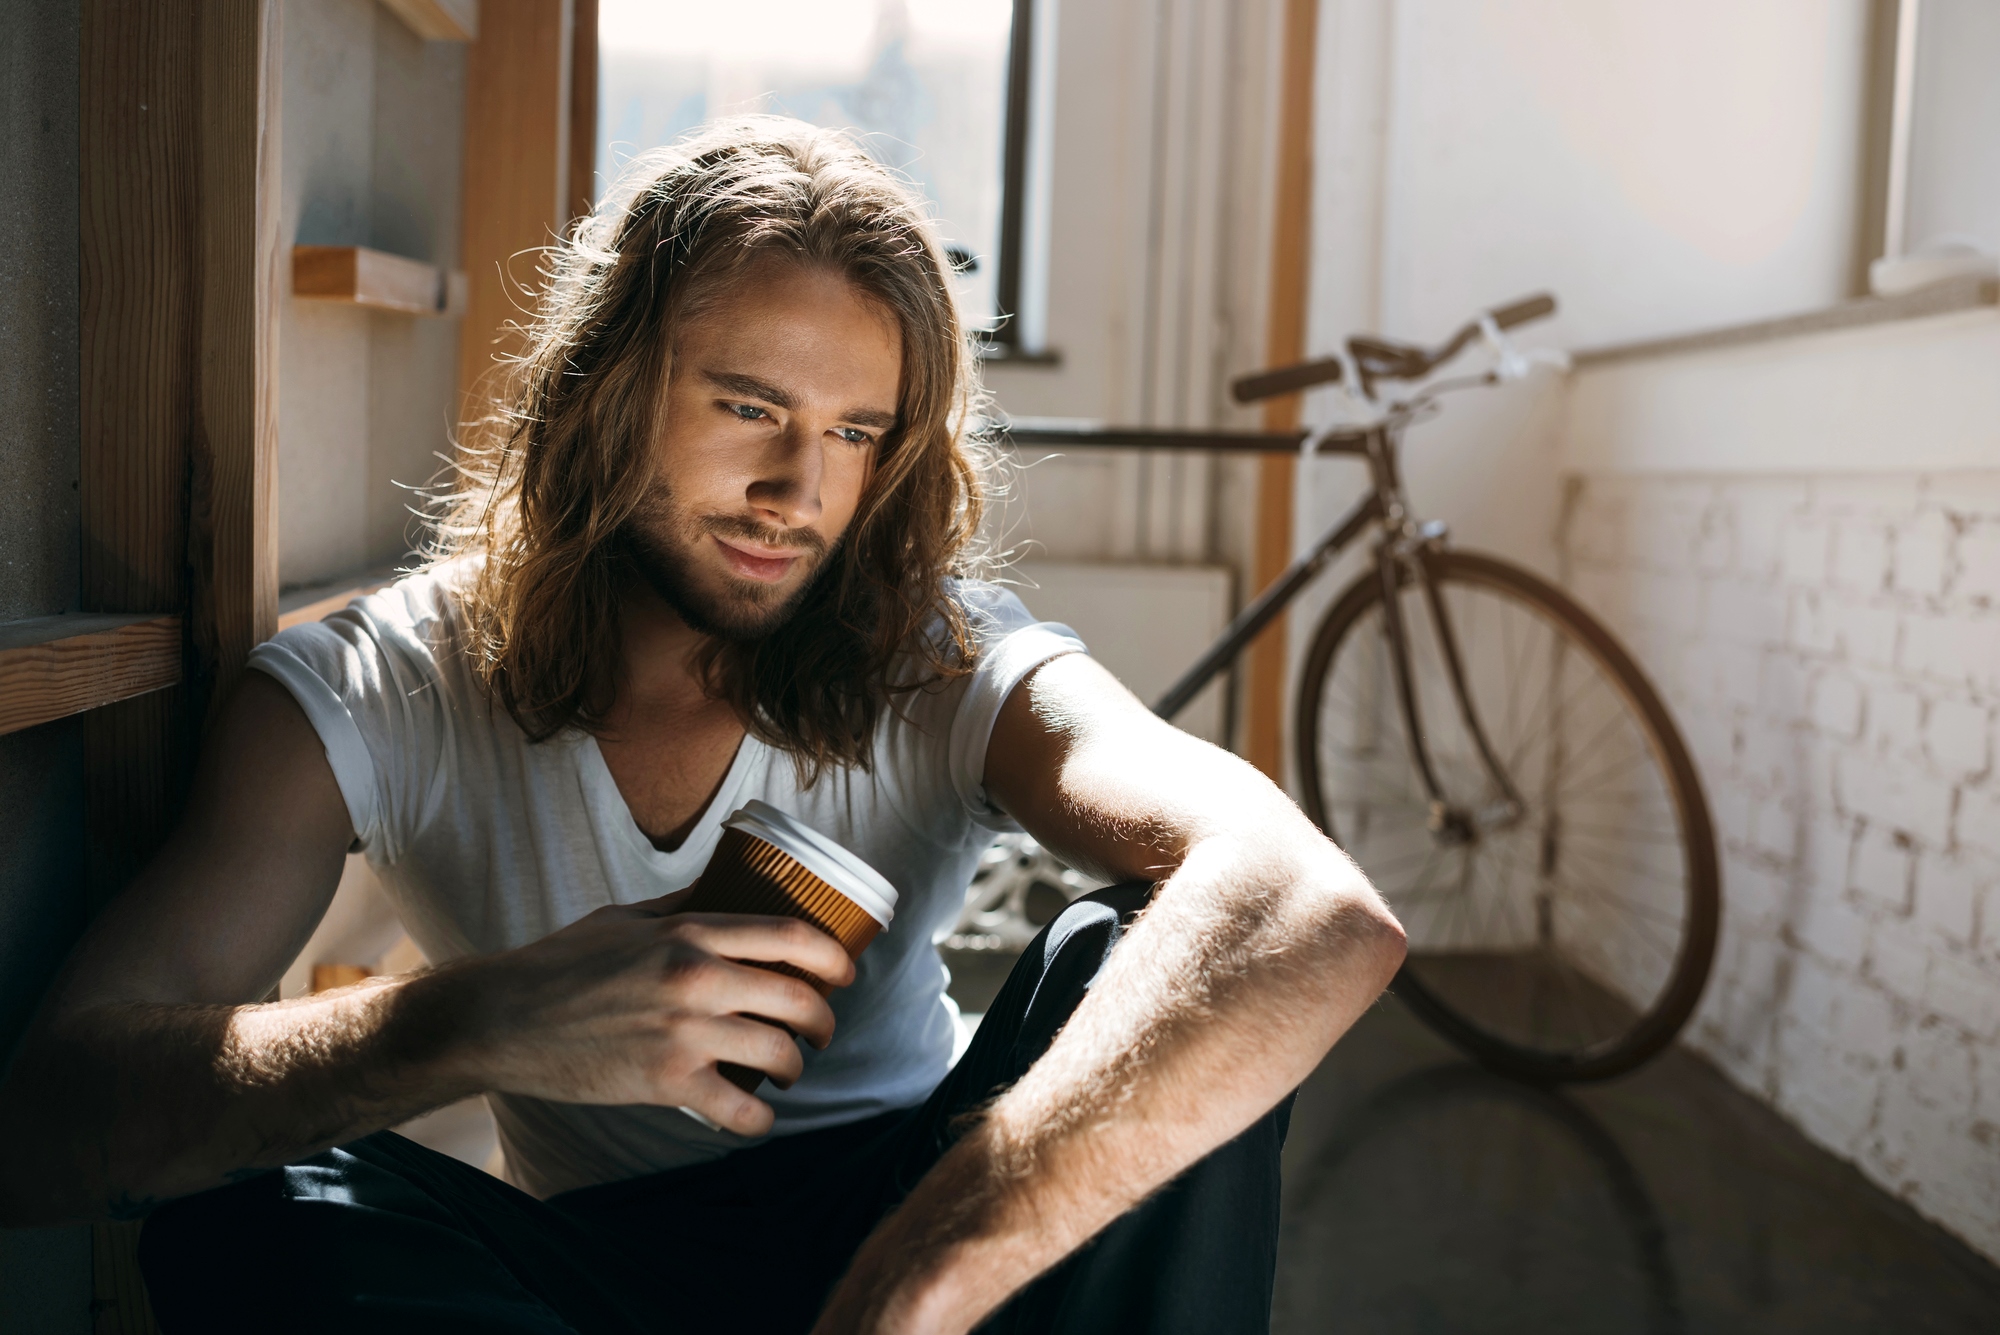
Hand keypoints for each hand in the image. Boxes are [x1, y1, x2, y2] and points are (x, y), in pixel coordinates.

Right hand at [437, 892, 855, 1134]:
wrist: (501, 1018)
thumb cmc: (559, 964)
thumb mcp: (624, 918)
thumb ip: (678, 907)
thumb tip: (722, 890)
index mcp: (690, 932)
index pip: (790, 935)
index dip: (833, 956)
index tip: (845, 971)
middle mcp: (697, 978)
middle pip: (798, 997)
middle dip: (824, 1019)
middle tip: (822, 1030)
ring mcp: (683, 1033)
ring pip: (779, 1054)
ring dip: (797, 1067)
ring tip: (790, 1070)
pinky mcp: (665, 1084)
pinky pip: (739, 1110)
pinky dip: (759, 1120)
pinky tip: (757, 1117)